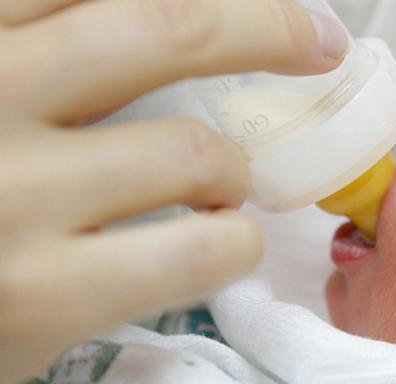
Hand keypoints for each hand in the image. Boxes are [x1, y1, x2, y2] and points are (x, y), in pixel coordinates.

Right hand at [0, 0, 348, 383]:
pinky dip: (233, 242)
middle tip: (317, 40)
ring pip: (194, 151)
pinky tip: (218, 242)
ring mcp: (9, 196)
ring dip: (232, 170)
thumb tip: (162, 23)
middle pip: (165, 27)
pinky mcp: (40, 296)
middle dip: (266, 27)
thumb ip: (35, 48)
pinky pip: (199, 250)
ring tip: (219, 189)